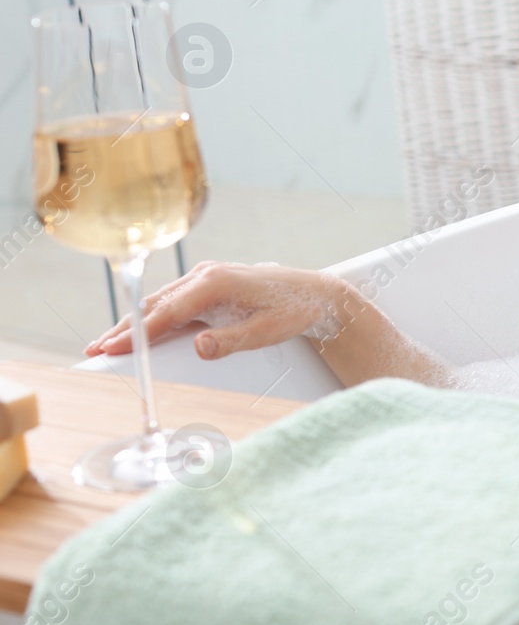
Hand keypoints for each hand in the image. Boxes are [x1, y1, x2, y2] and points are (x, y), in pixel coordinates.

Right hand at [84, 261, 349, 361]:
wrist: (315, 293)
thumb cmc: (293, 311)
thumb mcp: (266, 331)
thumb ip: (232, 341)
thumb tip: (198, 347)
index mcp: (215, 284)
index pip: (168, 313)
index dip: (138, 333)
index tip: (113, 349)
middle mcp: (205, 275)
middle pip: (155, 305)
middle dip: (125, 328)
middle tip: (97, 349)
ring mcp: (205, 277)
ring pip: (161, 301)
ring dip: (134, 321)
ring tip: (107, 342)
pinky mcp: (208, 284)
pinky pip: (173, 301)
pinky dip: (152, 315)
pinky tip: (138, 329)